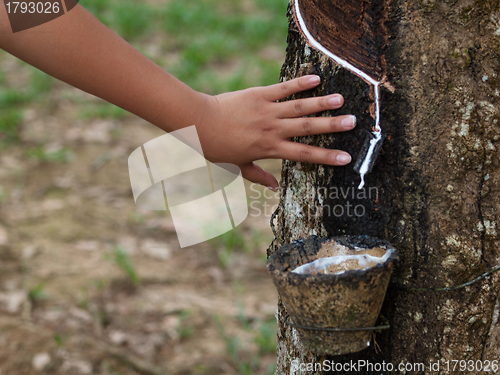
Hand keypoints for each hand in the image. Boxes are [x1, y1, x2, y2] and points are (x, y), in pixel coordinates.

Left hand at [198, 75, 355, 189]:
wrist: (200, 123)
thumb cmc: (218, 148)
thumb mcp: (237, 167)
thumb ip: (258, 176)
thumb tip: (275, 188)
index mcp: (269, 149)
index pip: (304, 155)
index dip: (326, 157)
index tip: (346, 159)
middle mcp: (272, 130)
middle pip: (307, 129)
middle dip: (332, 126)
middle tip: (353, 122)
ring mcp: (267, 111)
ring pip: (299, 107)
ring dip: (321, 102)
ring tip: (341, 99)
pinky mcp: (259, 94)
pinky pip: (283, 88)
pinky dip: (299, 83)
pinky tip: (316, 78)